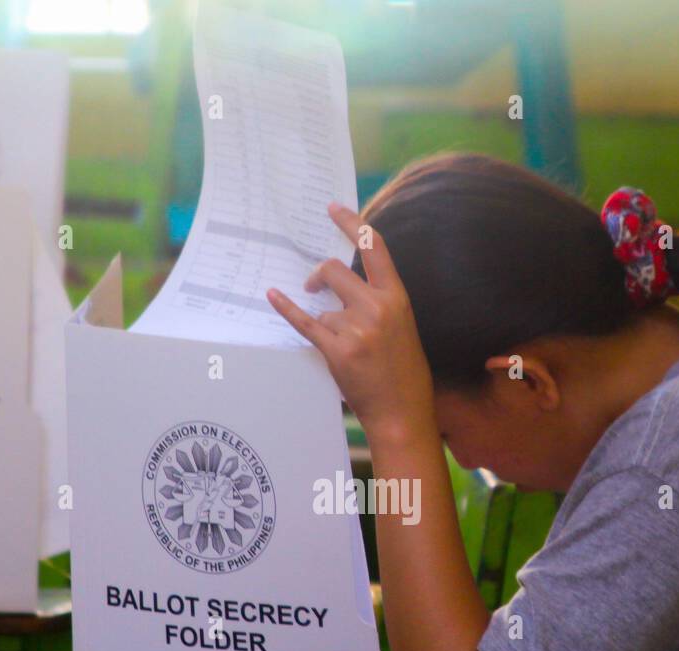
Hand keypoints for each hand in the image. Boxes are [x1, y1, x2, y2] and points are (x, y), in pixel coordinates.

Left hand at [267, 203, 433, 434]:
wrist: (403, 413)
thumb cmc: (405, 373)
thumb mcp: (403, 326)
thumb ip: (379, 301)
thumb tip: (344, 285)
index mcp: (397, 297)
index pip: (373, 246)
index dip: (351, 223)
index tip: (333, 209)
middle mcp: (377, 308)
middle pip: (334, 270)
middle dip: (318, 275)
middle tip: (312, 285)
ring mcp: (357, 329)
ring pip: (323, 308)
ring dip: (326, 323)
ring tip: (346, 349)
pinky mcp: (337, 351)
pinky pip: (305, 322)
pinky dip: (287, 309)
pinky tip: (274, 296)